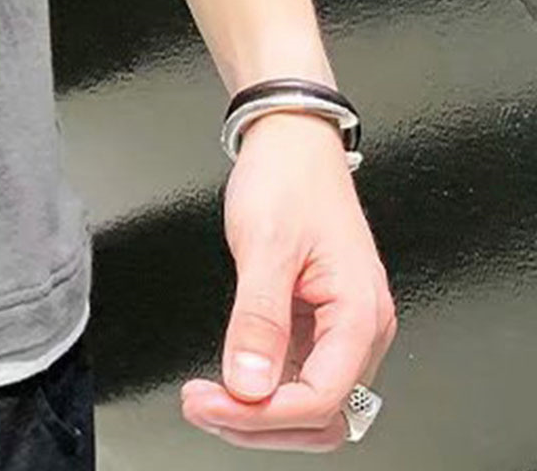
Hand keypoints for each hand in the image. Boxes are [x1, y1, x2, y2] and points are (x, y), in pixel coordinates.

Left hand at [180, 111, 397, 450]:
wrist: (291, 139)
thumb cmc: (288, 178)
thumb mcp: (264, 245)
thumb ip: (258, 319)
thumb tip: (249, 384)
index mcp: (359, 314)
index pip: (320, 398)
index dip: (264, 414)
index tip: (212, 403)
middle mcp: (359, 329)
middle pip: (320, 416)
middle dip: (259, 423)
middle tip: (202, 406)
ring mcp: (340, 327)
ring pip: (310, 403)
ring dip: (260, 414)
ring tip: (208, 399)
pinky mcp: (318, 320)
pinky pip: (299, 375)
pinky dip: (264, 389)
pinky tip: (228, 381)